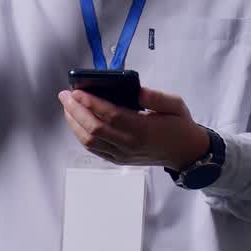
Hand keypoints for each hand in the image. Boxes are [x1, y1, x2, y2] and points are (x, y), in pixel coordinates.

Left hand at [58, 87, 210, 169]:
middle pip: (94, 129)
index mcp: (143, 129)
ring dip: (74, 124)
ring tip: (67, 107)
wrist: (185, 153)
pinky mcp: (118, 160)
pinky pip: (94, 149)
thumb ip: (155, 97)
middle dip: (76, 111)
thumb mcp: (175, 105)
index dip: (91, 103)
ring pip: (90, 141)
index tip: (77, 91)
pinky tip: (76, 122)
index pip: (111, 115)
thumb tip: (135, 90)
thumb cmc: (180, 125)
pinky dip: (81, 136)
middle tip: (64, 95)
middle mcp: (129, 144)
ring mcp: (122, 155)